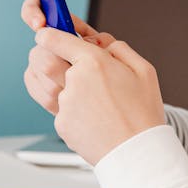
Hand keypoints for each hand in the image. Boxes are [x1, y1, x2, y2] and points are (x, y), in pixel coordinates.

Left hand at [33, 27, 165, 165]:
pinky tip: (91, 116)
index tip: (44, 34)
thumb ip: (119, 49)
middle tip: (59, 61)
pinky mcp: (62, 124)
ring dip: (61, 85)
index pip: (58, 39)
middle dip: (45, 57)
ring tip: (89, 98)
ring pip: (52, 86)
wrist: (137, 154)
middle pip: (44, 61)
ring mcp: (66, 104)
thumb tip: (101, 42)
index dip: (48, 33)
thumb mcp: (143, 70)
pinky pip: (60, 108)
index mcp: (95, 62)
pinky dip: (71, 109)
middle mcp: (75, 81)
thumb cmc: (143, 114)